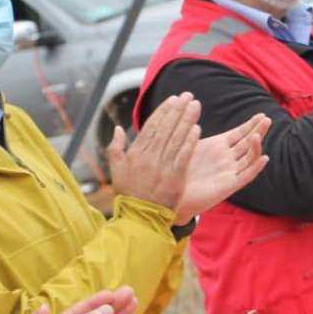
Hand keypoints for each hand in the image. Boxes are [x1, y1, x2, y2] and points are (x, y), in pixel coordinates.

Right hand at [108, 93, 200, 212]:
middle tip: (188, 96)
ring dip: (186, 120)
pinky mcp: (174, 178)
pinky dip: (190, 141)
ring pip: (176, 138)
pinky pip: (183, 156)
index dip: (163, 111)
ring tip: (195, 106)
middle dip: (177, 110)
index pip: (151, 126)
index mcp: (135, 153)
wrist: (139, 218)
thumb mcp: (116, 170)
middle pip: (165, 128)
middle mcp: (148, 157)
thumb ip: (116, 147)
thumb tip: (117, 128)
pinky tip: (197, 129)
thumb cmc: (128, 194)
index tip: (173, 99)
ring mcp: (162, 167)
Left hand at [173, 113, 270, 223]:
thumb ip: (192, 131)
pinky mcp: (229, 186)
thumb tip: (190, 109)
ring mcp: (230, 172)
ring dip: (255, 146)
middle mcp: (228, 158)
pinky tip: (263, 158)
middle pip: (248, 143)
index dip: (250, 124)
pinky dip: (255, 167)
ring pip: (249, 158)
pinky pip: (246, 176)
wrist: (175, 195)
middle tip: (268, 119)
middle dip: (258, 131)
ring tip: (257, 135)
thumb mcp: (188, 146)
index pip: (240, 133)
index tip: (261, 114)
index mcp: (219, 146)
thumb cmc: (180, 170)